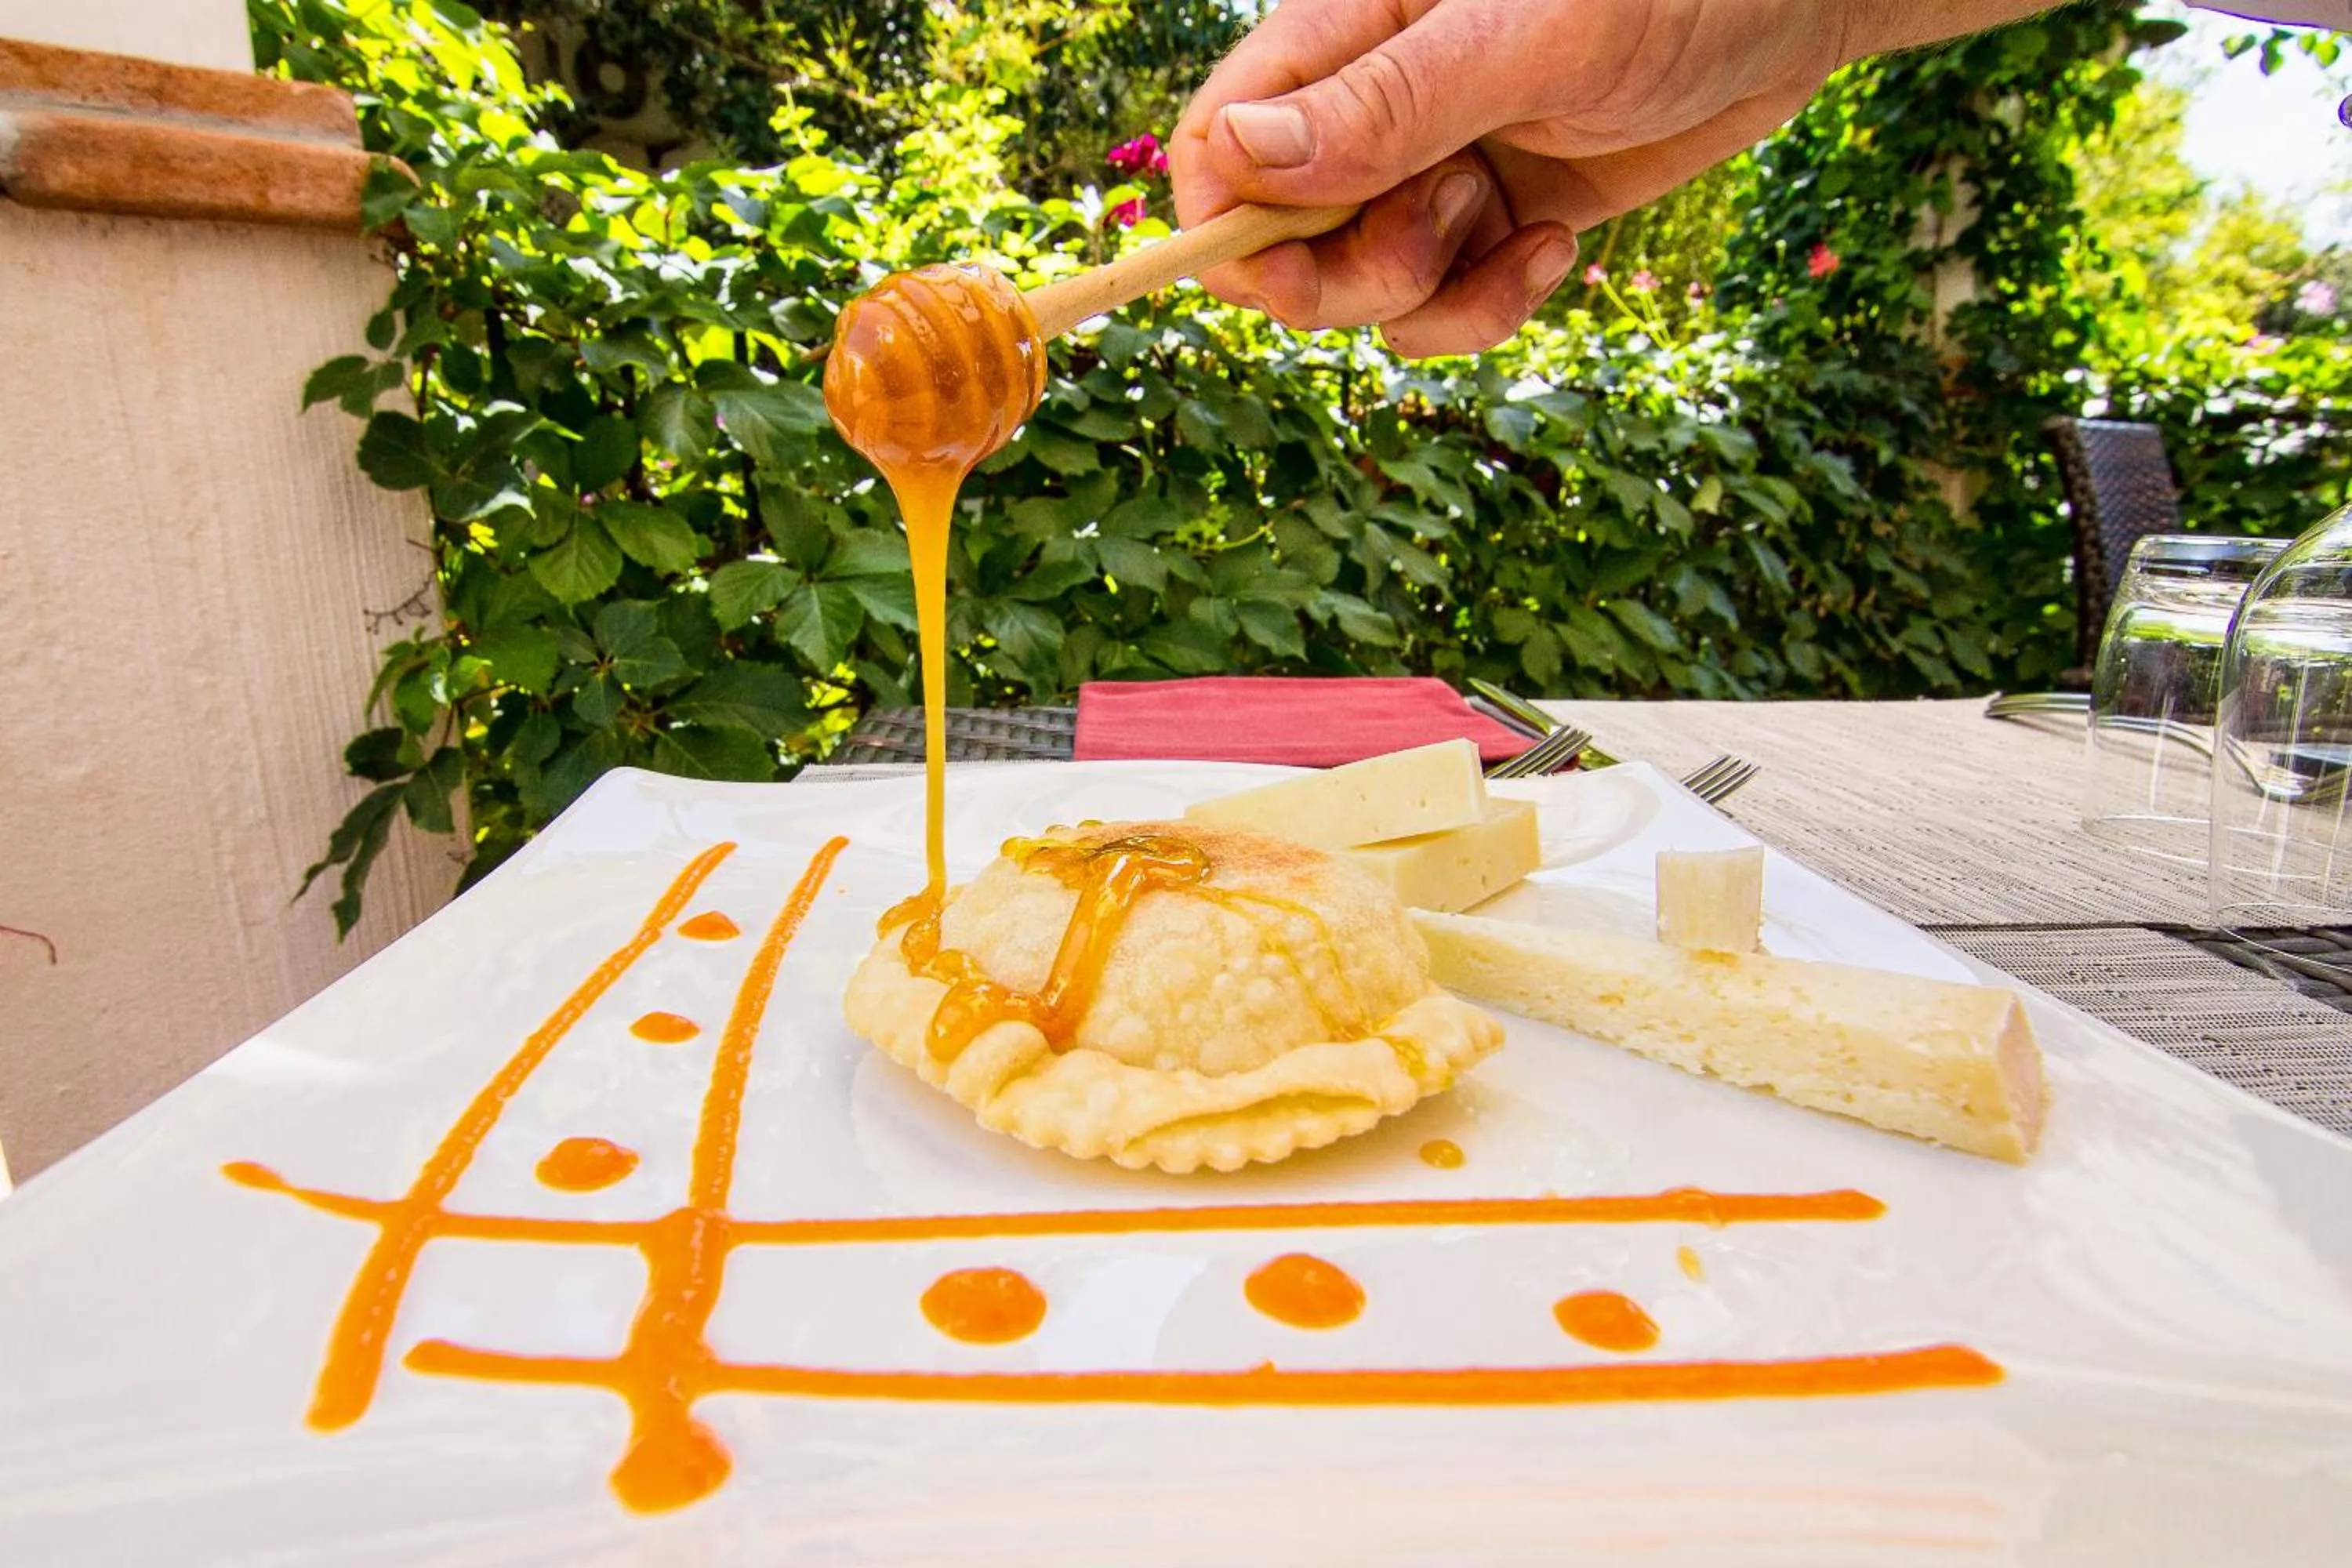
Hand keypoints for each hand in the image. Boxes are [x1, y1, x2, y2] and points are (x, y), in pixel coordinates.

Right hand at [1169, 0, 1920, 356]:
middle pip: (1278, 243)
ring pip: (1360, 294)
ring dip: (1432, 295)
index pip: (1220, 141)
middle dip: (1347, 275)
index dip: (1226, 223)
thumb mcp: (1533, 38)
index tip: (1282, 270)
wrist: (1803, 7)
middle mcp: (1373, 109)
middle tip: (1445, 228)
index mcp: (1349, 32)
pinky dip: (1489, 307)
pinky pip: (1443, 309)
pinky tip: (1556, 248)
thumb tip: (1240, 156)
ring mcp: (1432, 172)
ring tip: (1519, 222)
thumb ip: (1390, 102)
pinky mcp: (1495, 223)